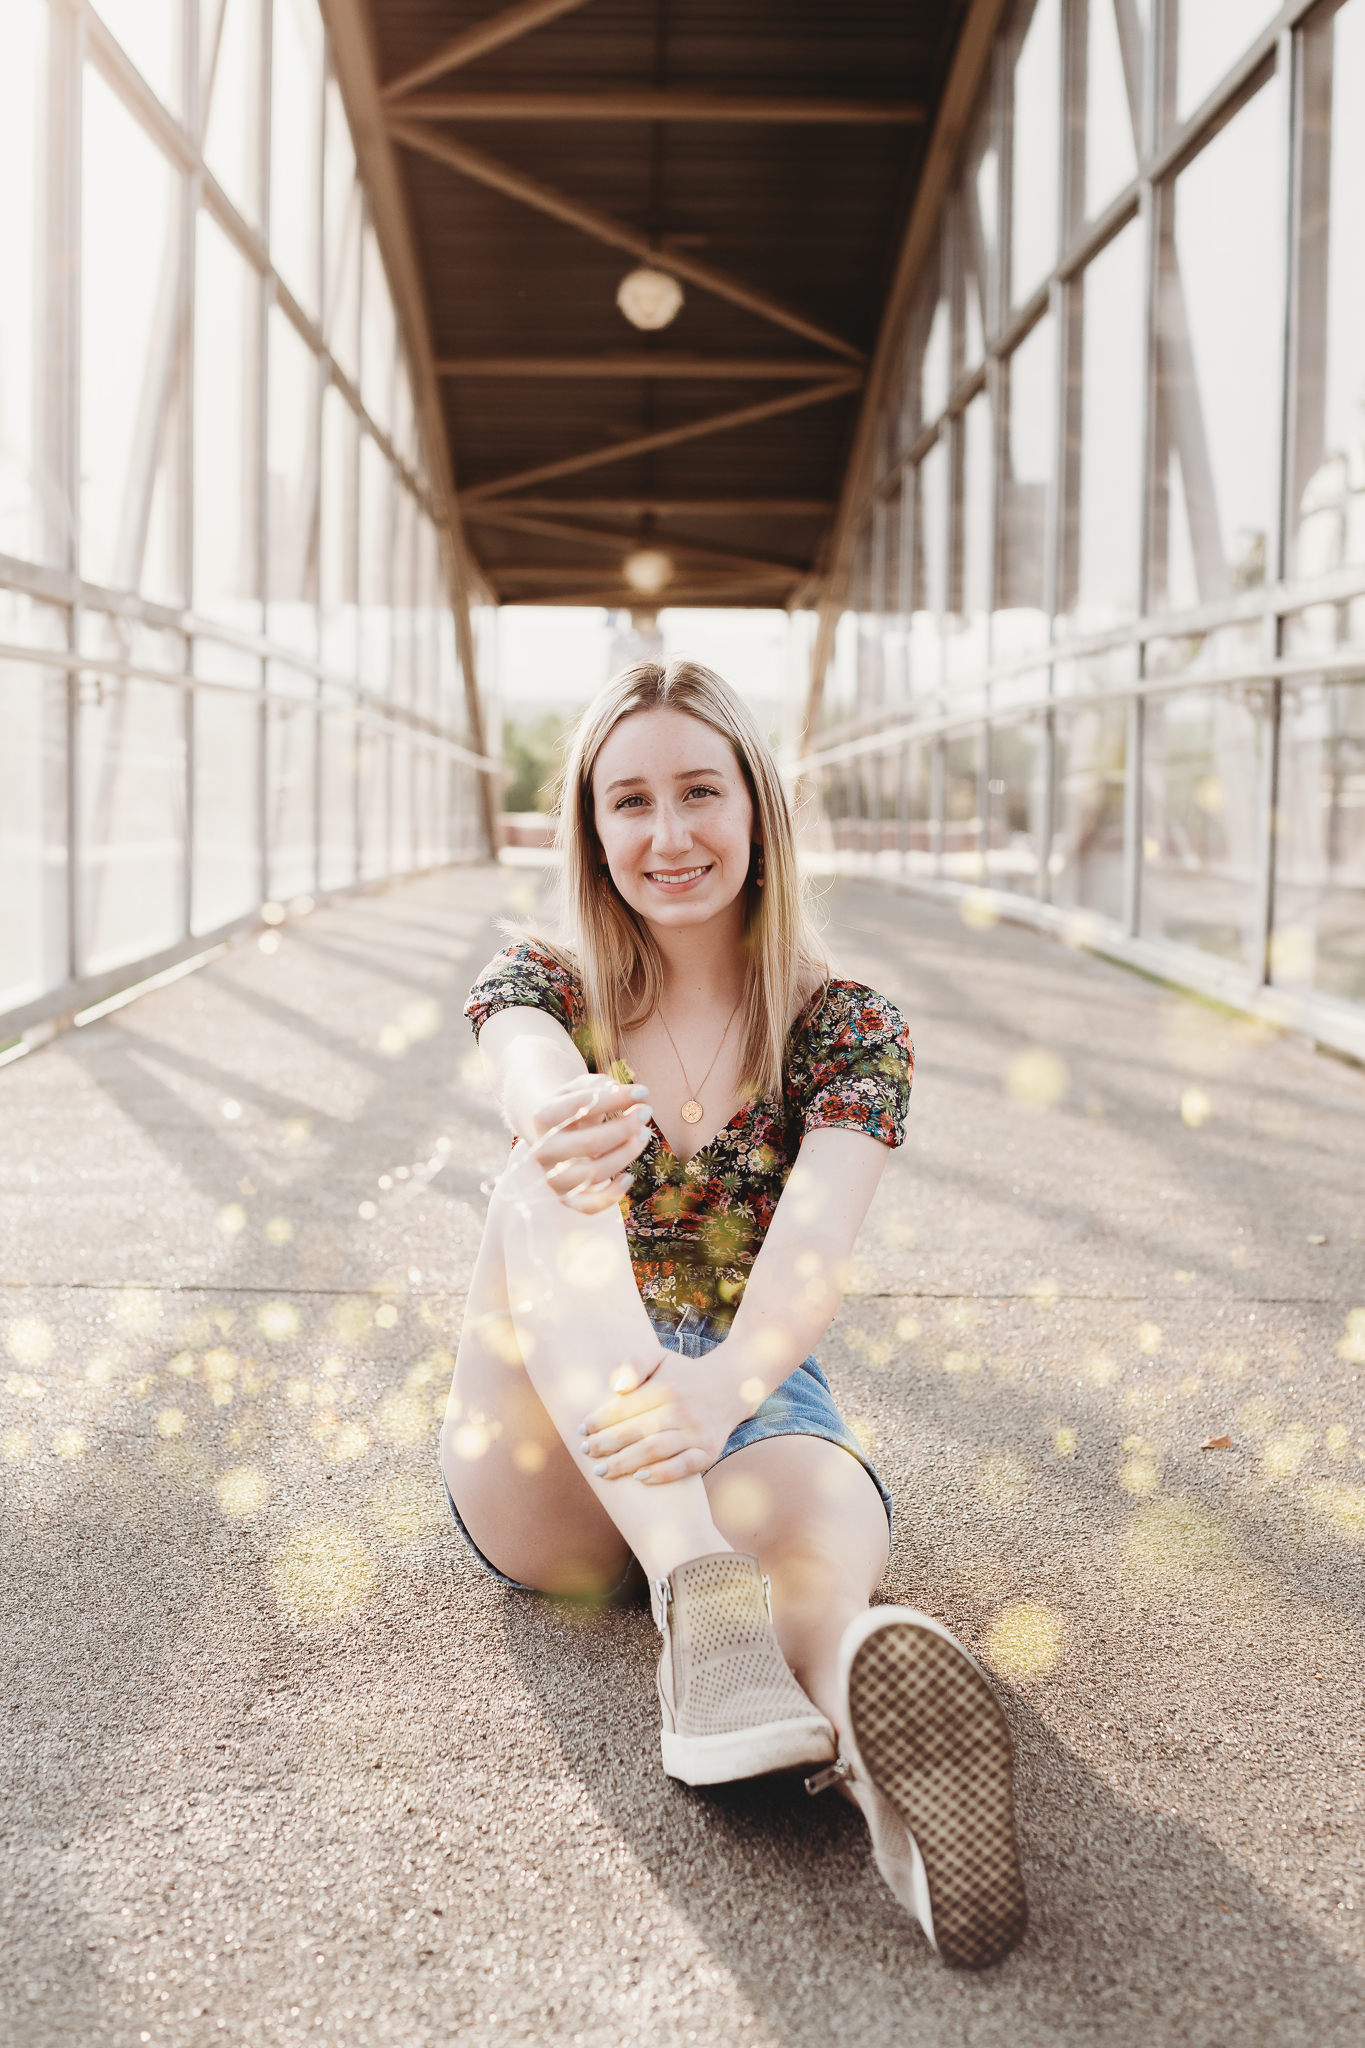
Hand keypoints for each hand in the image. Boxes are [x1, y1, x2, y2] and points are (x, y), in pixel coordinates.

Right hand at [527, 1075, 652, 1213]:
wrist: (550, 1134)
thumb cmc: (572, 1108)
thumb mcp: (578, 1088)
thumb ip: (596, 1084)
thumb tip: (619, 1089)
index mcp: (543, 1117)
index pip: (580, 1106)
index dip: (615, 1098)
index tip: (643, 1092)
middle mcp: (544, 1149)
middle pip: (590, 1143)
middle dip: (624, 1127)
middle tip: (646, 1112)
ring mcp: (553, 1176)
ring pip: (594, 1173)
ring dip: (626, 1154)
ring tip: (644, 1133)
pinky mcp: (565, 1198)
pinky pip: (589, 1206)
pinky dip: (611, 1195)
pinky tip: (629, 1177)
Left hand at [579, 1344, 751, 1483]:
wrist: (732, 1386)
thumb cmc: (684, 1375)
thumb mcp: (660, 1358)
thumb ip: (635, 1364)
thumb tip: (617, 1388)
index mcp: (665, 1387)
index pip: (625, 1407)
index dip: (600, 1420)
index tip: (582, 1429)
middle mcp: (681, 1410)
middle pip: (636, 1432)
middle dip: (606, 1445)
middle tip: (586, 1452)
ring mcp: (697, 1433)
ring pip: (655, 1451)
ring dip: (625, 1463)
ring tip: (602, 1471)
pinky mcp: (709, 1452)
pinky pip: (684, 1468)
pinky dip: (662, 1475)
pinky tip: (639, 1479)